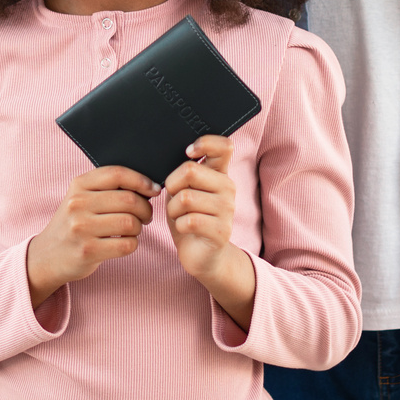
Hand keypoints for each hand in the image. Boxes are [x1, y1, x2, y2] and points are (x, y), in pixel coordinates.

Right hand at [26, 165, 158, 308]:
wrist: (47, 256)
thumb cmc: (74, 224)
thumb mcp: (81, 198)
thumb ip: (108, 188)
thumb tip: (150, 187)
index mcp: (78, 185)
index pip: (117, 174)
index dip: (141, 180)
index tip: (153, 190)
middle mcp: (77, 204)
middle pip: (129, 199)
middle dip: (145, 209)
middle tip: (145, 216)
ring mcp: (81, 228)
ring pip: (130, 222)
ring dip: (138, 228)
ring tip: (132, 230)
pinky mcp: (87, 251)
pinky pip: (127, 245)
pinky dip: (132, 244)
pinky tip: (124, 243)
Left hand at [164, 136, 254, 329]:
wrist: (202, 255)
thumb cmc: (189, 217)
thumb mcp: (185, 190)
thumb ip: (185, 173)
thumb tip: (175, 157)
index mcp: (220, 174)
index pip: (223, 146)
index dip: (204, 143)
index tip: (188, 152)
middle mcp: (228, 188)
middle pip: (190, 171)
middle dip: (171, 186)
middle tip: (174, 198)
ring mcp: (227, 210)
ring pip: (185, 198)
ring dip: (172, 209)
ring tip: (179, 216)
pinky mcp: (221, 231)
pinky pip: (188, 220)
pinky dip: (178, 225)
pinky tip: (185, 229)